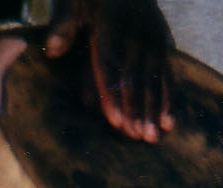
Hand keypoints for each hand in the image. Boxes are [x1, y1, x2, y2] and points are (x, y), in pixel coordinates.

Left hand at [46, 0, 174, 142]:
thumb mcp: (72, 0)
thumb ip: (63, 24)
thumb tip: (53, 50)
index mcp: (111, 23)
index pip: (112, 63)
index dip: (114, 93)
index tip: (116, 120)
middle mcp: (137, 34)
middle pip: (137, 77)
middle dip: (138, 109)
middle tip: (137, 137)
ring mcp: (154, 40)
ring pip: (155, 80)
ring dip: (154, 111)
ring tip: (152, 138)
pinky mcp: (165, 44)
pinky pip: (168, 75)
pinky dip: (169, 100)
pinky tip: (169, 123)